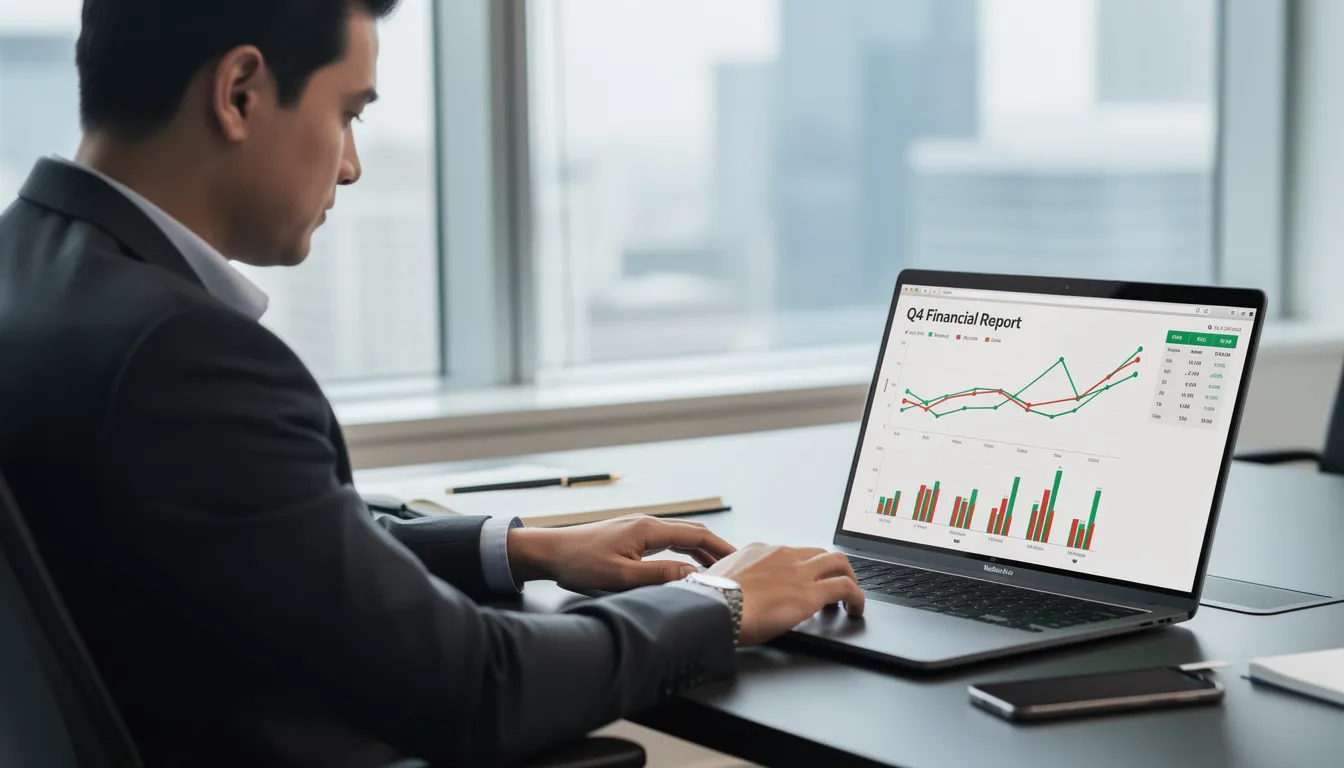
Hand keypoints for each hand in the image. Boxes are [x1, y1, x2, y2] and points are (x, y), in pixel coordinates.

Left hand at [507, 515, 735, 591]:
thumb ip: (659, 575)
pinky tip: (685, 566)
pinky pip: (666, 541)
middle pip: (693, 533)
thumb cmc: (579, 563)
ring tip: (718, 571)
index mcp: (649, 529)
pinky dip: (684, 552)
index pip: (697, 536)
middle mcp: (647, 523)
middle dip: (717, 549)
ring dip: (701, 551)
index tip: (741, 562)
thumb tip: (693, 577)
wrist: (550, 551)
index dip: (722, 549)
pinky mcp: (631, 536)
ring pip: (680, 537)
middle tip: (737, 568)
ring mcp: (639, 528)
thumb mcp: (621, 576)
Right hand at [703, 543, 863, 645]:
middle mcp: (782, 555)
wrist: (714, 607)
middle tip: (834, 585)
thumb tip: (724, 591)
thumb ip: (730, 581)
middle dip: (831, 568)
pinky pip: (846, 588)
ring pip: (838, 562)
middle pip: (818, 552)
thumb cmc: (710, 599)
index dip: (801, 569)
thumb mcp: (717, 580)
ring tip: (851, 597)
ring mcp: (798, 572)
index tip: (801, 583)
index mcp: (759, 551)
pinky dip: (857, 597)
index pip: (790, 554)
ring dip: (848, 578)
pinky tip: (856, 609)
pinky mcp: (810, 593)